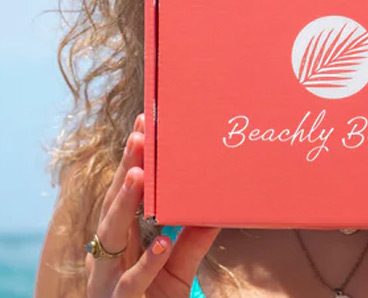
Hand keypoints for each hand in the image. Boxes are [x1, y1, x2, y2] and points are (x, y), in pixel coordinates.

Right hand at [85, 113, 220, 297]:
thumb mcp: (176, 267)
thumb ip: (193, 241)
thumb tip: (217, 211)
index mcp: (120, 240)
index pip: (123, 194)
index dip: (130, 162)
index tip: (142, 128)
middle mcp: (107, 254)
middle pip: (112, 205)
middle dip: (125, 171)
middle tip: (138, 138)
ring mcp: (107, 278)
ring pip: (111, 236)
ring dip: (124, 205)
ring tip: (138, 177)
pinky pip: (132, 280)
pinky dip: (147, 261)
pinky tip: (162, 242)